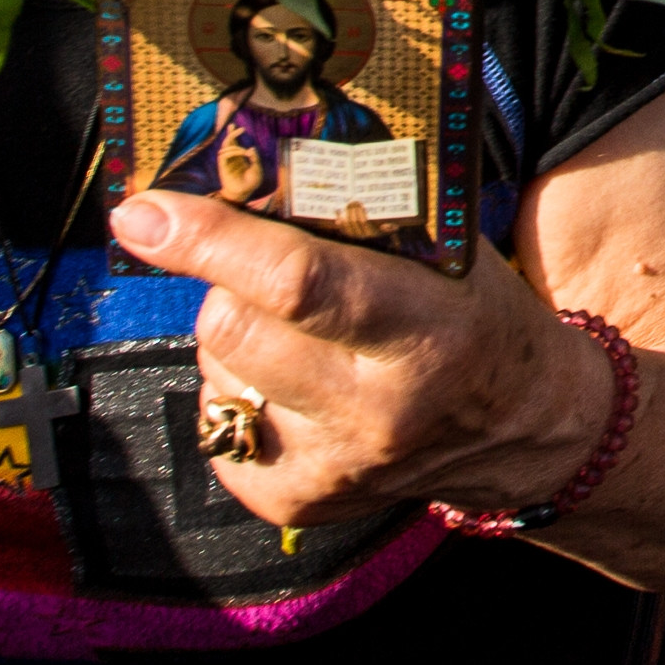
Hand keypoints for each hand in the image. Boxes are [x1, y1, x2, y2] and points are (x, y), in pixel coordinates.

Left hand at [102, 185, 618, 531]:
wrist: (522, 425)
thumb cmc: (473, 311)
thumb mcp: (447, 247)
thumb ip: (357, 210)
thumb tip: (237, 161)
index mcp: (427, 332)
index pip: (296, 283)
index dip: (210, 241)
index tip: (142, 213)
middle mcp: (378, 410)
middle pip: (232, 328)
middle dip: (226, 282)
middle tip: (262, 267)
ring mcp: (332, 466)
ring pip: (216, 370)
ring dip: (236, 336)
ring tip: (299, 331)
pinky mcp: (294, 503)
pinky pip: (214, 422)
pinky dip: (238, 389)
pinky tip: (291, 384)